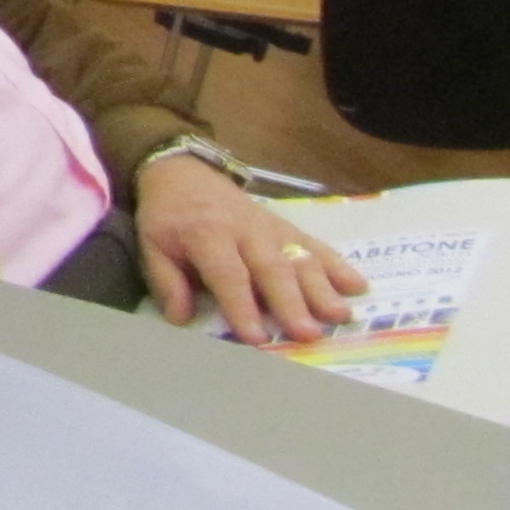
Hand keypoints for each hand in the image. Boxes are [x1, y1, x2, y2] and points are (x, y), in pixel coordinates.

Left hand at [134, 159, 364, 343]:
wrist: (183, 172)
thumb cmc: (169, 216)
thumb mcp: (153, 244)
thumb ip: (167, 281)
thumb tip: (181, 318)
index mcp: (208, 234)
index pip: (228, 273)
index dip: (242, 305)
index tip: (255, 336)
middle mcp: (245, 230)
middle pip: (272, 268)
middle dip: (292, 302)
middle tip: (308, 333)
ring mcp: (271, 227)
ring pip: (300, 256)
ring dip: (322, 287)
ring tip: (339, 315)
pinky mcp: (287, 227)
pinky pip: (315, 244)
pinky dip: (338, 264)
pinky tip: (357, 286)